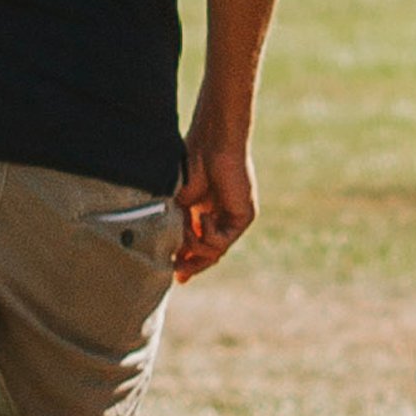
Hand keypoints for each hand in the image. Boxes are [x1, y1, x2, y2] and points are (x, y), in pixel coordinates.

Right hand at [172, 117, 255, 279]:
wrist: (213, 141)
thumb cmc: (192, 161)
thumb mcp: (180, 199)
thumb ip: (178, 223)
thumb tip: (171, 248)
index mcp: (205, 211)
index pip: (199, 244)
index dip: (187, 260)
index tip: (174, 273)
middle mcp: (221, 217)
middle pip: (209, 254)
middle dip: (192, 265)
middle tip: (178, 271)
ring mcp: (233, 218)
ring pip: (215, 251)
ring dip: (196, 246)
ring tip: (186, 230)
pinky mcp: (243, 216)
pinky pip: (223, 241)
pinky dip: (208, 235)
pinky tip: (201, 218)